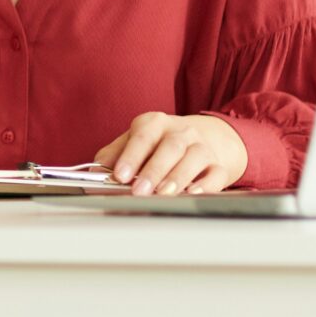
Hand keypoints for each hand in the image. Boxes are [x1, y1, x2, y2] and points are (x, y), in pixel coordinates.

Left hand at [93, 112, 247, 195]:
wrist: (206, 137)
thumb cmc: (161, 143)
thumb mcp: (135, 141)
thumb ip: (114, 154)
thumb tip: (96, 170)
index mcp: (155, 122)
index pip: (142, 136)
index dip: (130, 156)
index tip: (120, 175)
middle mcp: (181, 131)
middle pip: (169, 147)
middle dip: (153, 170)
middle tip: (139, 190)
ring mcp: (202, 147)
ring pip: (193, 159)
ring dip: (177, 177)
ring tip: (163, 194)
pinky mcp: (219, 165)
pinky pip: (216, 174)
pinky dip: (206, 185)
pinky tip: (193, 193)